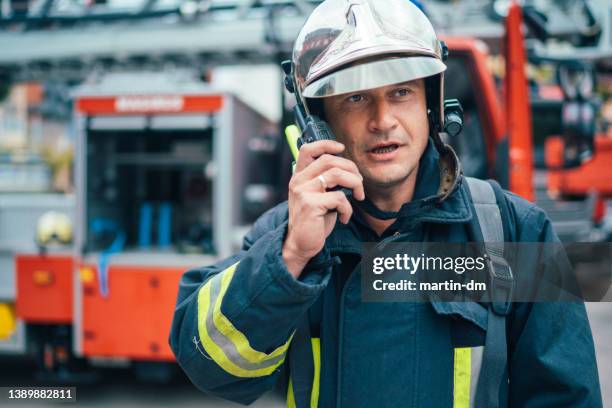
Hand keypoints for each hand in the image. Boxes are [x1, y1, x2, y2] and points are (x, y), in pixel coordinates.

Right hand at [282, 140, 364, 277]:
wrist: (300, 244)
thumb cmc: (313, 221)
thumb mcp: (318, 196)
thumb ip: (326, 181)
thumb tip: (349, 170)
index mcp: (299, 177)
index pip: (307, 149)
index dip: (326, 144)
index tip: (341, 148)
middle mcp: (298, 181)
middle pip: (329, 160)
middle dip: (351, 168)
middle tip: (359, 183)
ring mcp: (303, 192)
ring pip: (336, 174)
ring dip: (355, 184)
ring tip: (358, 196)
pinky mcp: (310, 204)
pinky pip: (339, 198)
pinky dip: (348, 208)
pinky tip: (344, 218)